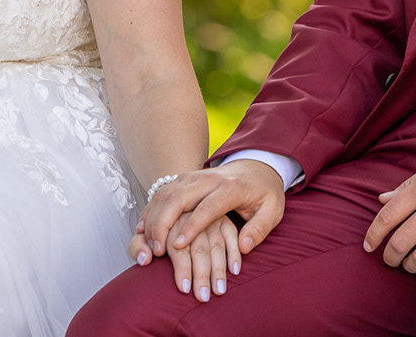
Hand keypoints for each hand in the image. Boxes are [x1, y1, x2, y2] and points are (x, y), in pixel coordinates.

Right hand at [127, 160, 286, 300]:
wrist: (256, 166)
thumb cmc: (263, 193)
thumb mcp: (273, 211)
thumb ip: (259, 229)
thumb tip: (244, 248)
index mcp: (231, 188)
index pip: (207, 207)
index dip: (192, 227)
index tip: (178, 246)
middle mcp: (208, 179)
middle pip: (179, 197)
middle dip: (164, 223)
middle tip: (157, 249)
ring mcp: (193, 176)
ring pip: (166, 194)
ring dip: (153, 218)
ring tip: (148, 244)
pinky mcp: (183, 179)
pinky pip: (161, 192)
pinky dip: (150, 210)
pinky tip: (143, 228)